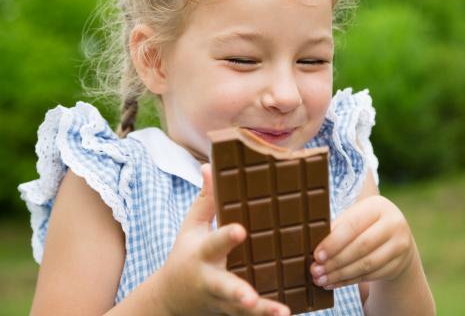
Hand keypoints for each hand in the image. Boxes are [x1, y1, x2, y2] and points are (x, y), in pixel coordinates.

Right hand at [156, 164, 289, 315]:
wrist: (171, 300)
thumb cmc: (185, 255)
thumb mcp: (191, 228)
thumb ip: (205, 200)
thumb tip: (209, 166)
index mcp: (202, 255)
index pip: (215, 244)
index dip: (227, 237)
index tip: (241, 230)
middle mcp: (212, 280)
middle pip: (225, 287)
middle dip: (238, 292)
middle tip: (251, 297)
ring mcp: (222, 301)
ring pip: (241, 309)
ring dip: (261, 312)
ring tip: (282, 312)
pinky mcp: (232, 312)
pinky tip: (289, 314)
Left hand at [309, 195, 416, 289]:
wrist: (397, 238)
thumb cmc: (366, 225)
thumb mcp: (356, 217)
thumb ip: (338, 228)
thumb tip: (316, 249)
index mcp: (378, 206)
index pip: (353, 226)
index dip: (333, 242)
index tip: (317, 255)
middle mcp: (394, 224)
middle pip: (361, 246)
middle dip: (335, 261)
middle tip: (316, 271)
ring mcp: (399, 246)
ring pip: (366, 264)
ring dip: (340, 274)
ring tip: (322, 279)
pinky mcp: (398, 265)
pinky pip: (370, 275)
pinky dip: (349, 281)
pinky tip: (334, 283)